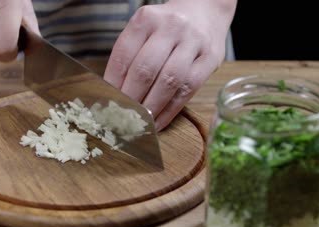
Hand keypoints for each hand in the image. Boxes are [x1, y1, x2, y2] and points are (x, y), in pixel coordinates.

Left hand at [104, 0, 235, 130]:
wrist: (204, 11)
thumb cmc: (166, 29)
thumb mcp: (144, 31)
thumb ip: (130, 57)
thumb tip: (113, 94)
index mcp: (146, 19)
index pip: (124, 56)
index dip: (113, 83)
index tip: (108, 103)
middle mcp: (170, 27)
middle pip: (145, 70)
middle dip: (131, 99)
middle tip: (122, 118)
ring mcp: (192, 42)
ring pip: (168, 81)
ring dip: (151, 107)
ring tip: (141, 124)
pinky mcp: (210, 58)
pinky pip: (188, 89)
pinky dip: (170, 110)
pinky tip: (159, 122)